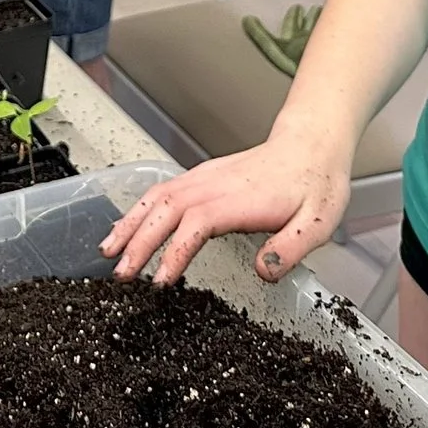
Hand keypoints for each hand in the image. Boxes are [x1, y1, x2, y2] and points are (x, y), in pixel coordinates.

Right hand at [98, 128, 352, 287]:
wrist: (311, 147)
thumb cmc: (315, 185)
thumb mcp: (319, 222)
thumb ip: (292, 247)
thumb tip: (264, 271)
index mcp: (242, 198)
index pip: (198, 222)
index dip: (175, 250)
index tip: (159, 280)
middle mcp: (215, 184)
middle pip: (166, 209)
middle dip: (138, 241)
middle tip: (120, 275)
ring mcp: (204, 178)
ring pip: (157, 197)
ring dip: (130, 223)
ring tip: (107, 250)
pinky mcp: (201, 178)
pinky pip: (162, 190)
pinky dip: (138, 209)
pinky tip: (126, 226)